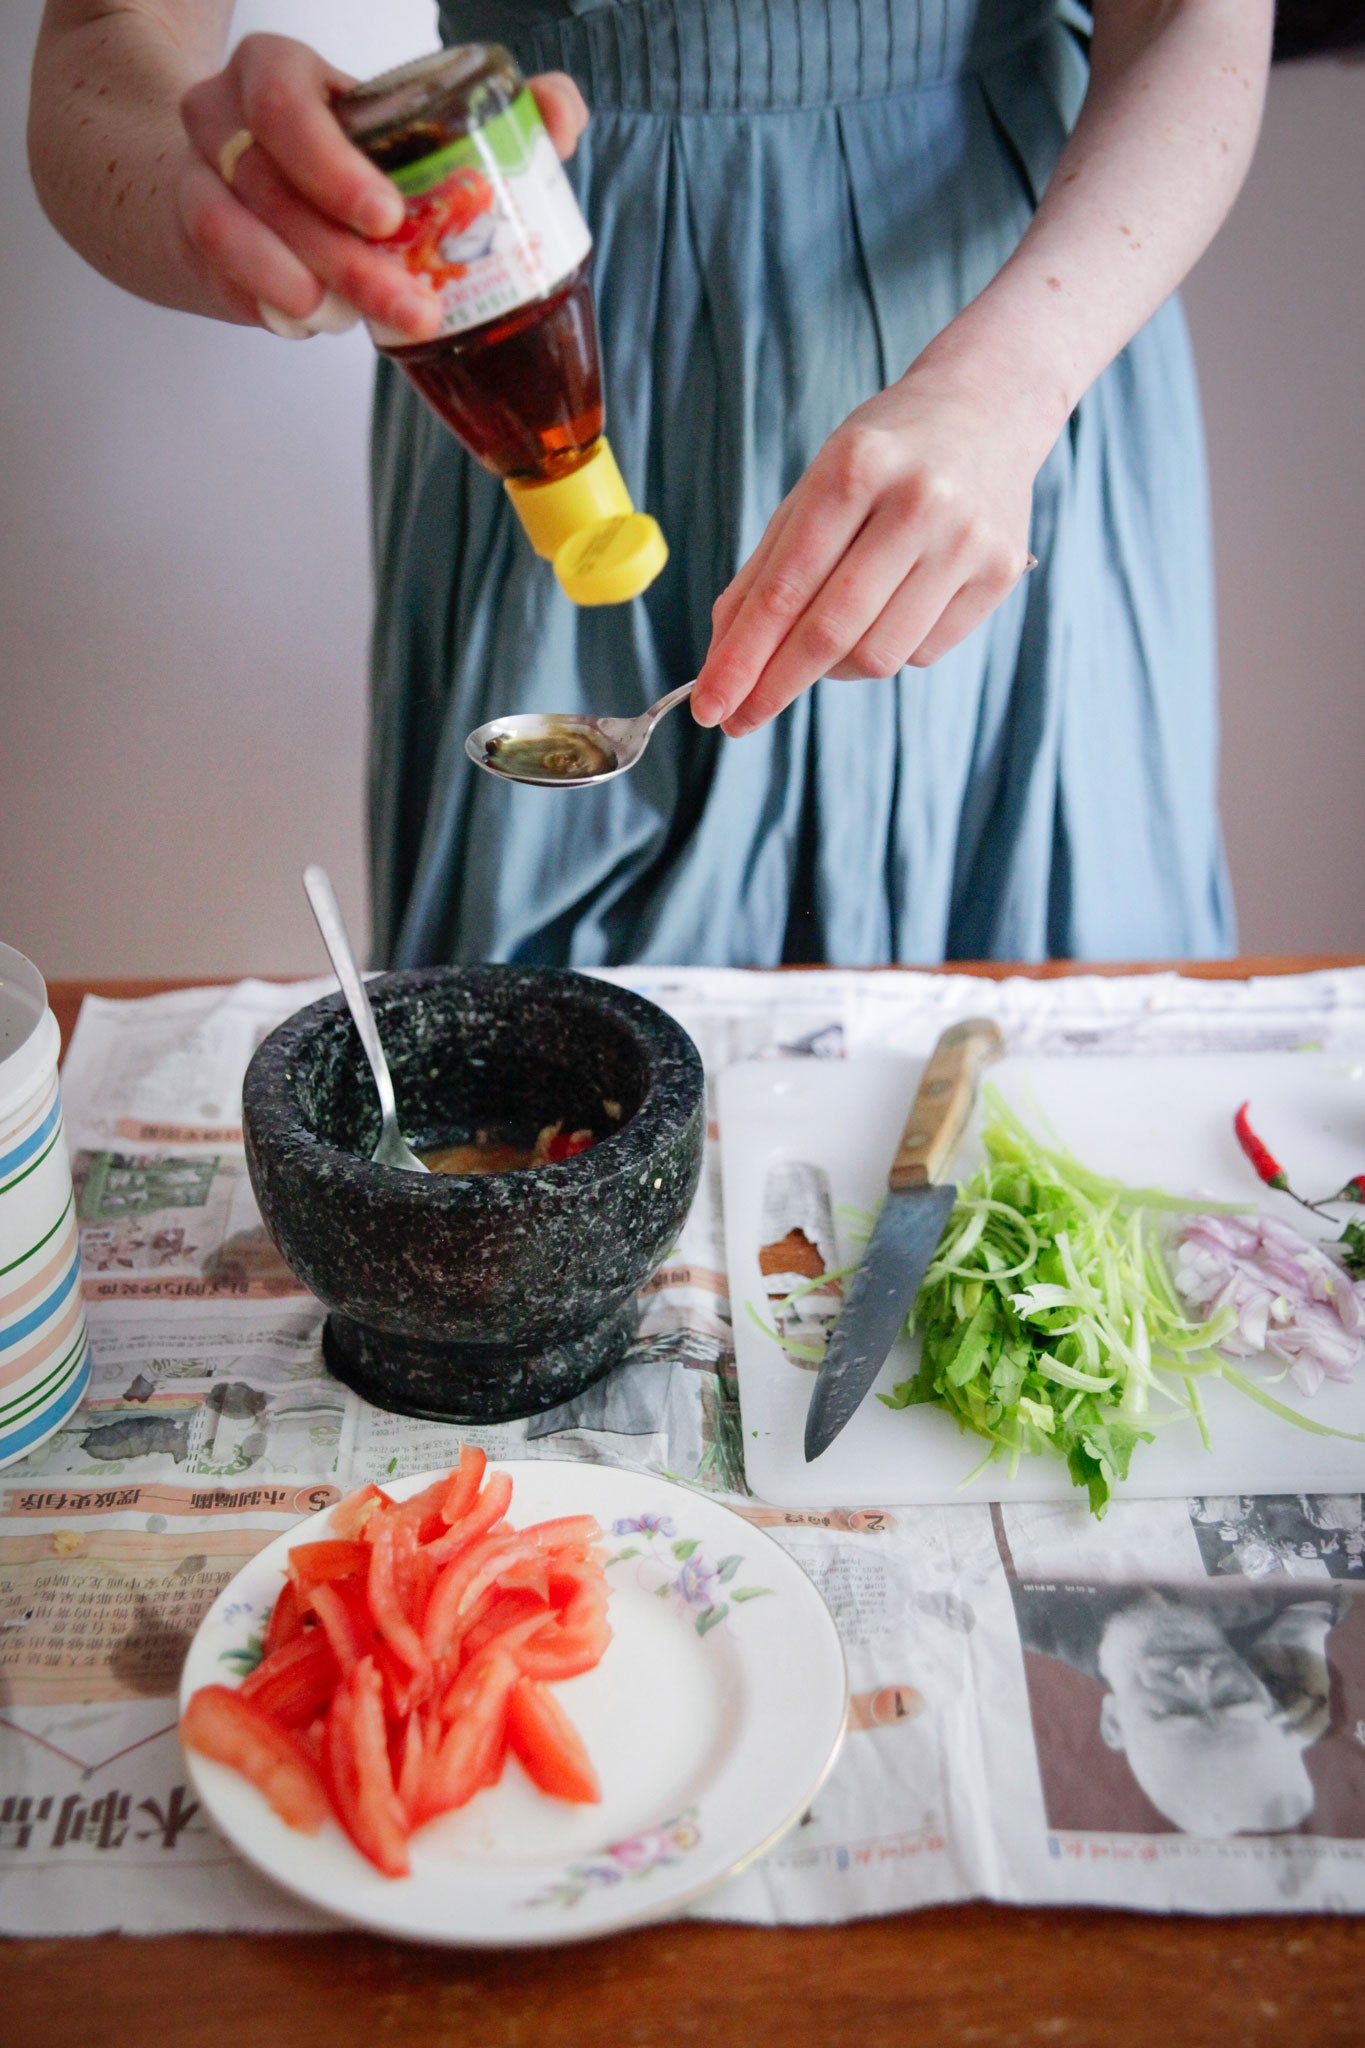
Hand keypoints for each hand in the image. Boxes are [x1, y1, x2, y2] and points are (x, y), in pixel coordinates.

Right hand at [177, 37, 587, 336]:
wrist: (239, 191)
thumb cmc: (337, 156)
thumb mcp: (403, 126)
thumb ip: (490, 116)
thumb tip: (557, 112)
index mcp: (277, 74)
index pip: (284, 103)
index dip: (331, 164)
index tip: (389, 219)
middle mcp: (223, 118)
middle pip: (268, 184)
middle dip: (342, 255)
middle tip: (409, 305)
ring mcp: (197, 178)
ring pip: (231, 232)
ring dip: (299, 284)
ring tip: (349, 322)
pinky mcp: (187, 240)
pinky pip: (217, 277)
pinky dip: (263, 303)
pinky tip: (312, 321)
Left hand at [690, 351, 1046, 735]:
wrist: (987, 408)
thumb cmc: (883, 456)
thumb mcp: (813, 489)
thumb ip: (765, 573)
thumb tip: (724, 661)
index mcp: (856, 468)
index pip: (785, 589)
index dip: (742, 658)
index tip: (710, 705)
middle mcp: (919, 502)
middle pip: (831, 632)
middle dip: (774, 686)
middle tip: (739, 719)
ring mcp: (967, 540)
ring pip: (878, 655)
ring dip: (832, 669)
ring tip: (823, 642)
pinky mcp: (1000, 572)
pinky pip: (922, 652)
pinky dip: (887, 649)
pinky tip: (886, 612)